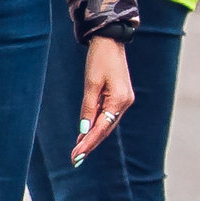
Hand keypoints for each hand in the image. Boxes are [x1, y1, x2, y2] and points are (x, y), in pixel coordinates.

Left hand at [73, 36, 134, 165]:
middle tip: (75, 159)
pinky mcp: (120, 96)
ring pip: (107, 124)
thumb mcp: (91, 84)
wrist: (110, 41)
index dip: (88, 144)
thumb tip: (84, 130)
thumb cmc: (99, 59)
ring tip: (79, 150)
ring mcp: (124, 100)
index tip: (77, 156)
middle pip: (106, 129)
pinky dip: (97, 125)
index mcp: (119, 100)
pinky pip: (108, 115)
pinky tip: (87, 133)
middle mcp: (124, 103)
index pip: (102, 128)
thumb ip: (88, 108)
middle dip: (90, 144)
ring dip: (93, 137)